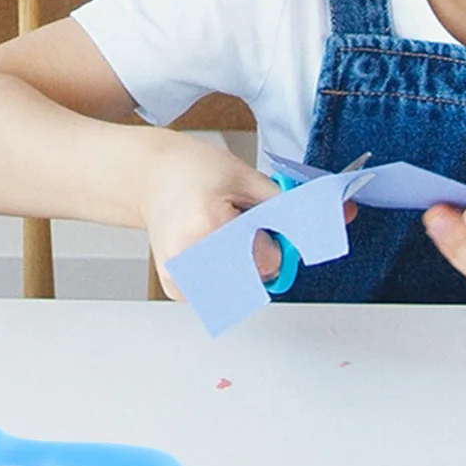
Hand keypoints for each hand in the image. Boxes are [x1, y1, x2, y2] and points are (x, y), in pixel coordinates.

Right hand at [138, 134, 295, 300]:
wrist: (151, 178)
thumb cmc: (191, 171)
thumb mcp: (245, 177)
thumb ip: (282, 207)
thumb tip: (314, 228)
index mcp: (207, 224)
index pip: (267, 259)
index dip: (276, 242)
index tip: (270, 228)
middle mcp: (189, 255)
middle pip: (253, 277)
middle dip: (260, 256)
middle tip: (242, 228)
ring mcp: (179, 275)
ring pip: (239, 289)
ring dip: (243, 268)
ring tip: (223, 236)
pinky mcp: (175, 288)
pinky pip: (219, 293)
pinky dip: (225, 275)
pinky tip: (211, 249)